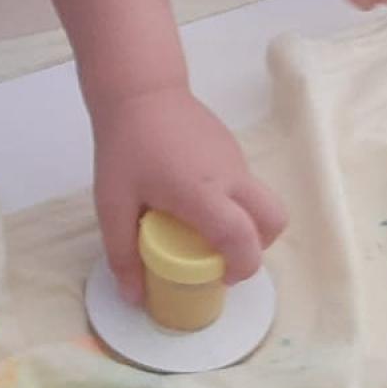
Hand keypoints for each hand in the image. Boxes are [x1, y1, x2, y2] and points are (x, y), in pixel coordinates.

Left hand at [92, 85, 287, 303]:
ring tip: (204, 229)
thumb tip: (135, 298)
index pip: (243, 236)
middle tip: (223, 256)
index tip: (219, 278)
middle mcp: (230, 176)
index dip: (241, 267)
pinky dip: (235, 203)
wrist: (139, 90)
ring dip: (246, 224)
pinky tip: (194, 197)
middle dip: (259, 247)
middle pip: (274, 219)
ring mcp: (236, 159)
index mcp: (203, 192)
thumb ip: (122, 252)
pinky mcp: (232, 148)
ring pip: (262, 201)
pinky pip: (246, 184)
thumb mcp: (112, 204)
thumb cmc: (125, 146)